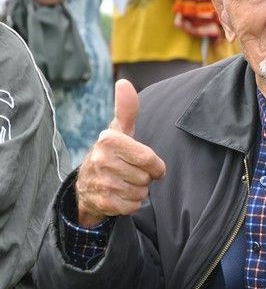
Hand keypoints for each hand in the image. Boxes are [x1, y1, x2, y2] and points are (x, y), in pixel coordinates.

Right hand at [75, 80, 165, 226]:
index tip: (147, 164)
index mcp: (109, 140)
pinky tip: (119, 195)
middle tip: (130, 173)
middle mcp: (101, 159)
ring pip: (140, 193)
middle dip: (144, 178)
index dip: (155, 166)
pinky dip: (130, 204)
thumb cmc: (112, 154)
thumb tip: (124, 82)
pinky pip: (132, 206)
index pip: (150, 160)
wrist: (86, 185)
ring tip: (123, 183)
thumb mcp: (120, 130)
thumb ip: (127, 108)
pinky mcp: (101, 202)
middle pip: (146, 178)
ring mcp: (100, 182)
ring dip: (138, 191)